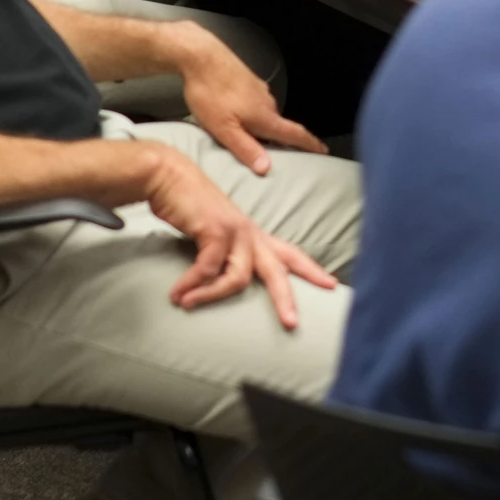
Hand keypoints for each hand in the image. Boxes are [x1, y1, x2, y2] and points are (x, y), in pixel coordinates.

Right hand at [139, 144, 338, 328]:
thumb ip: (223, 253)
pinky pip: (208, 269)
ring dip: (211, 295)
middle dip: (285, 299)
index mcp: (254, 233)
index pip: (290, 253)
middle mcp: (250, 232)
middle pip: (278, 270)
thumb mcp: (213, 231)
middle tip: (292, 323)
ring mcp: (235, 230)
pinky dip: (192, 284)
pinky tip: (177, 294)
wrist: (168, 176)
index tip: (332, 285)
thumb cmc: (188, 205)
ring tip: (187, 303)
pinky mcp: (215, 230)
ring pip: (239, 277)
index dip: (311, 269)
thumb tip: (219, 281)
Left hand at [174, 24, 326, 173]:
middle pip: (280, 126)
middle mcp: (267, 102)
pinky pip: (256, 104)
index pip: (295, 134)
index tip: (325, 151)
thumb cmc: (210, 94)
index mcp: (265, 117)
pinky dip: (253, 114)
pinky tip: (237, 116)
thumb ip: (245, 148)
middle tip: (277, 155)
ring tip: (251, 139)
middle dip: (281, 140)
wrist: (201, 56)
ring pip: (266, 114)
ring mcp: (259, 89)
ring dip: (263, 127)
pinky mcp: (248, 81)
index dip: (311, 145)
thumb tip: (267, 169)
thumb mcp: (223, 128)